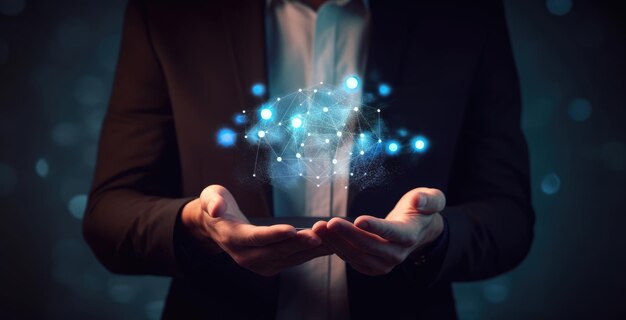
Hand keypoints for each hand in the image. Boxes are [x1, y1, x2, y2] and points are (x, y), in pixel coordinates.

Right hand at [181, 185, 330, 275]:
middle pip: (275, 251)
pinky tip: (328, 245)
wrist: (216, 226)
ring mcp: (257, 264)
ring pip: (287, 258)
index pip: (254, 237)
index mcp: (231, 237)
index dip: (273, 234)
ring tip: (331, 240)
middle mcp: (244, 256)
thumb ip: (212, 201)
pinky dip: (310, 253)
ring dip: (309, 250)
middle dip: (298, 244)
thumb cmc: (216, 206)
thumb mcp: (210, 197)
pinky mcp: (269, 265)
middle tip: (320, 235)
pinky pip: (292, 260)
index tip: (293, 229)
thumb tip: (216, 209)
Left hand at [313, 188, 444, 275]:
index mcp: (409, 235)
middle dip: (346, 234)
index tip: (359, 220)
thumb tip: (419, 201)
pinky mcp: (371, 267)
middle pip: (368, 246)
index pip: (392, 233)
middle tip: (327, 223)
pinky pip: (350, 259)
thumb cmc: (420, 209)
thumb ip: (429, 199)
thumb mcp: (433, 198)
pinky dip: (335, 248)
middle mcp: (396, 254)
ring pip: (355, 254)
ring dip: (335, 242)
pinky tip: (322, 237)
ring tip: (318, 228)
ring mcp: (383, 264)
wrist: (418, 230)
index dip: (376, 227)